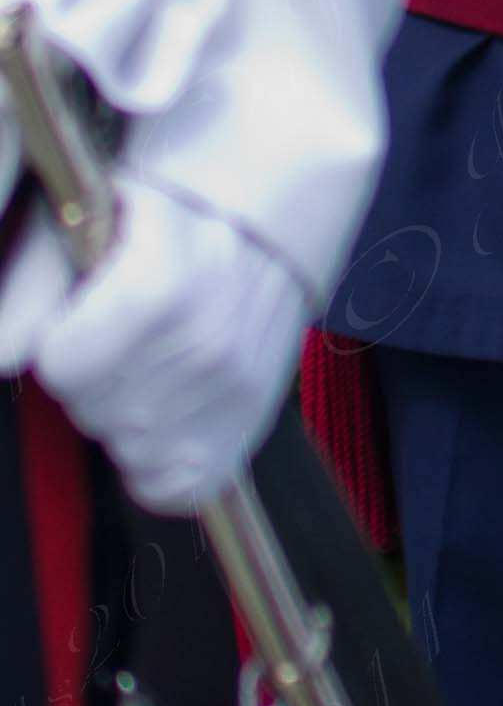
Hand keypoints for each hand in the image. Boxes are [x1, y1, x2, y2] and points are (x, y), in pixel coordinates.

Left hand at [16, 180, 308, 514]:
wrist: (272, 228)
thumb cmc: (174, 217)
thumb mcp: (93, 216)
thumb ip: (32, 284)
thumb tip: (0, 355)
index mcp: (160, 291)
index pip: (61, 367)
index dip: (63, 340)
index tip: (89, 313)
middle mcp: (205, 350)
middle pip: (90, 409)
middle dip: (92, 376)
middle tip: (125, 333)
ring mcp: (233, 397)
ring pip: (124, 449)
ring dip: (125, 416)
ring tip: (152, 364)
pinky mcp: (248, 432)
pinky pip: (170, 490)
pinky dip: (157, 466)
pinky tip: (166, 416)